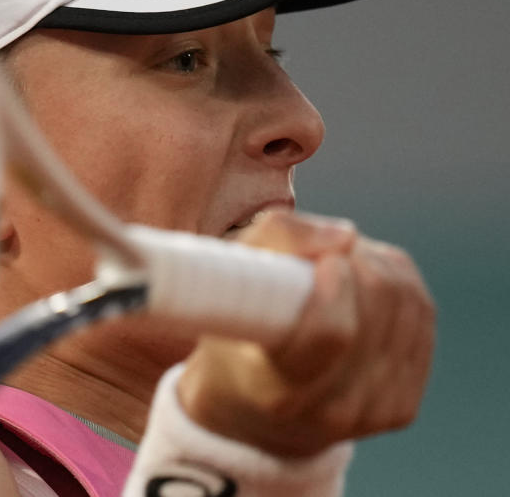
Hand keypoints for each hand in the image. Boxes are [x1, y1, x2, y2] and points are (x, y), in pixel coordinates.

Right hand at [176, 210, 435, 456]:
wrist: (251, 410)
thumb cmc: (232, 330)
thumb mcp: (228, 278)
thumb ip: (275, 239)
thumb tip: (345, 236)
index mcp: (275, 392)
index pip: (332, 334)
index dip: (336, 285)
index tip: (326, 260)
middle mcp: (329, 414)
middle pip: (377, 313)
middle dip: (357, 264)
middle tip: (325, 253)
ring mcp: (371, 415)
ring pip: (407, 308)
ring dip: (377, 267)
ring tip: (340, 263)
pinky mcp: (400, 407)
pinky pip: (422, 318)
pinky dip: (399, 285)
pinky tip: (365, 283)